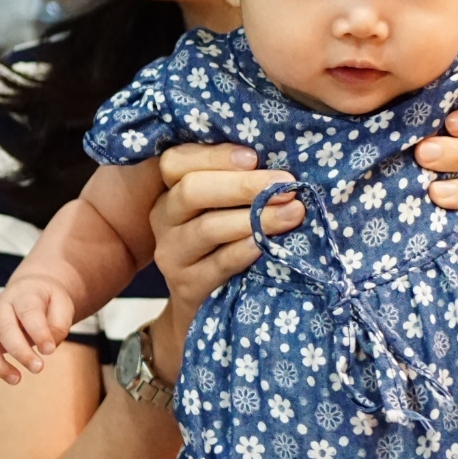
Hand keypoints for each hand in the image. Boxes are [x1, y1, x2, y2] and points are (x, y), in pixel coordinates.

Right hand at [0, 277, 76, 387]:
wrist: (30, 289)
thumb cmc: (48, 301)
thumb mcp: (63, 304)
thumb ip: (59, 324)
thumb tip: (47, 347)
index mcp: (24, 295)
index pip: (28, 312)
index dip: (39, 332)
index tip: (50, 350)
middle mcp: (2, 307)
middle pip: (4, 329)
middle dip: (21, 352)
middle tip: (39, 368)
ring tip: (17, 379)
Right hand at [148, 143, 304, 379]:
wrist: (205, 302)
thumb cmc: (224, 240)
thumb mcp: (223, 207)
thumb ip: (240, 183)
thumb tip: (282, 168)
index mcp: (170, 188)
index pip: (177, 161)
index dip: (215, 156)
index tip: (255, 157)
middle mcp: (164, 217)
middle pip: (192, 190)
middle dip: (244, 185)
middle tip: (287, 184)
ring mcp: (172, 253)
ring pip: (208, 227)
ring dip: (255, 217)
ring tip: (293, 211)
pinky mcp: (186, 285)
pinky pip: (218, 263)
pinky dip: (245, 250)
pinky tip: (268, 243)